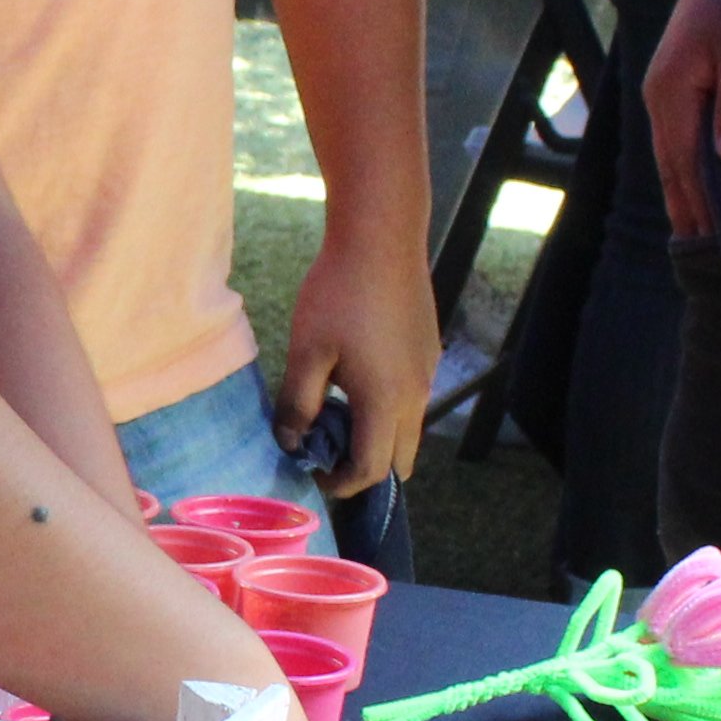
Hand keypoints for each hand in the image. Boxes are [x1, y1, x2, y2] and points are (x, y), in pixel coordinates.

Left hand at [277, 206, 439, 497]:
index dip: (339, 483)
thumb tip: (292, 442)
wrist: (381, 237)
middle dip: (364, 469)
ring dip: (377, 438)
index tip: (311, 472)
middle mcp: (416, 394)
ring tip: (335, 415)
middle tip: (325, 453)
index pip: (370, 469)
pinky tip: (356, 381)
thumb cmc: (338, 293)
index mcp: (386, 401)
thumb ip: (298, 404)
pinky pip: (412, 399)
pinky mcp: (428, 352)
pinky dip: (388, 411)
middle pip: (399, 459)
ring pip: (408, 429)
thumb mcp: (307, 351)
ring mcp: (427, 372)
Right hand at [639, 0, 720, 241]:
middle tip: (702, 260)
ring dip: (683, 196)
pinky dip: (684, 170)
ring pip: (671, 158)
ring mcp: (664, 94)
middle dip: (686, 213)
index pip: (687, 167)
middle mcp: (661, 101)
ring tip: (696, 237)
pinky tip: (695, 187)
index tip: (716, 248)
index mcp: (674, 96)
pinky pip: (677, 141)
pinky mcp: (675, 85)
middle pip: (671, 170)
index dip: (702, 208)